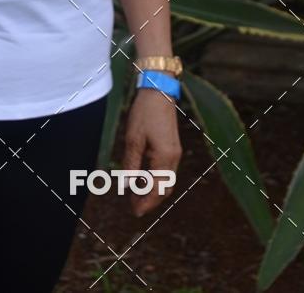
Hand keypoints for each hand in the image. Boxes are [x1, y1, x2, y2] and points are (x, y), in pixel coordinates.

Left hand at [122, 87, 181, 216]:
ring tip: (136, 195)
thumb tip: (127, 186)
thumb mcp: (133, 139)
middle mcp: (174, 158)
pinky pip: (166, 170)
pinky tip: (143, 178)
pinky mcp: (172, 147)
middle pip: (165, 189)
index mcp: (165, 158)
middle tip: (134, 207)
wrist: (159, 91)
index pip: (156, 189)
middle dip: (150, 200)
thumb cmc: (144, 113)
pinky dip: (156, 179)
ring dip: (153, 190)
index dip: (146, 203)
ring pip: (167, 181)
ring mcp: (175, 152)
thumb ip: (131, 164)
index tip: (135, 212)